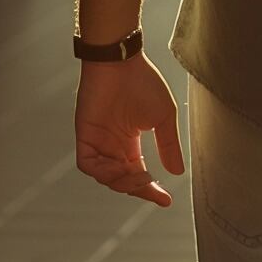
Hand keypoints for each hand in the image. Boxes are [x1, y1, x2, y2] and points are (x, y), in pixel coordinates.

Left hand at [74, 52, 184, 206]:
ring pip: (105, 177)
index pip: (138, 174)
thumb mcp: (163, 117)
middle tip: (151, 185)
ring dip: (121, 182)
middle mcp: (112, 146)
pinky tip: (119, 169)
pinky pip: (88, 164)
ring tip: (138, 176)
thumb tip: (176, 172)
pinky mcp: (84, 136)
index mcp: (130, 142)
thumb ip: (168, 145)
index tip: (166, 199)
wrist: (121, 62)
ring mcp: (98, 142)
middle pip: (122, 180)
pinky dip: (102, 172)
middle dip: (137, 188)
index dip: (151, 189)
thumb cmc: (143, 83)